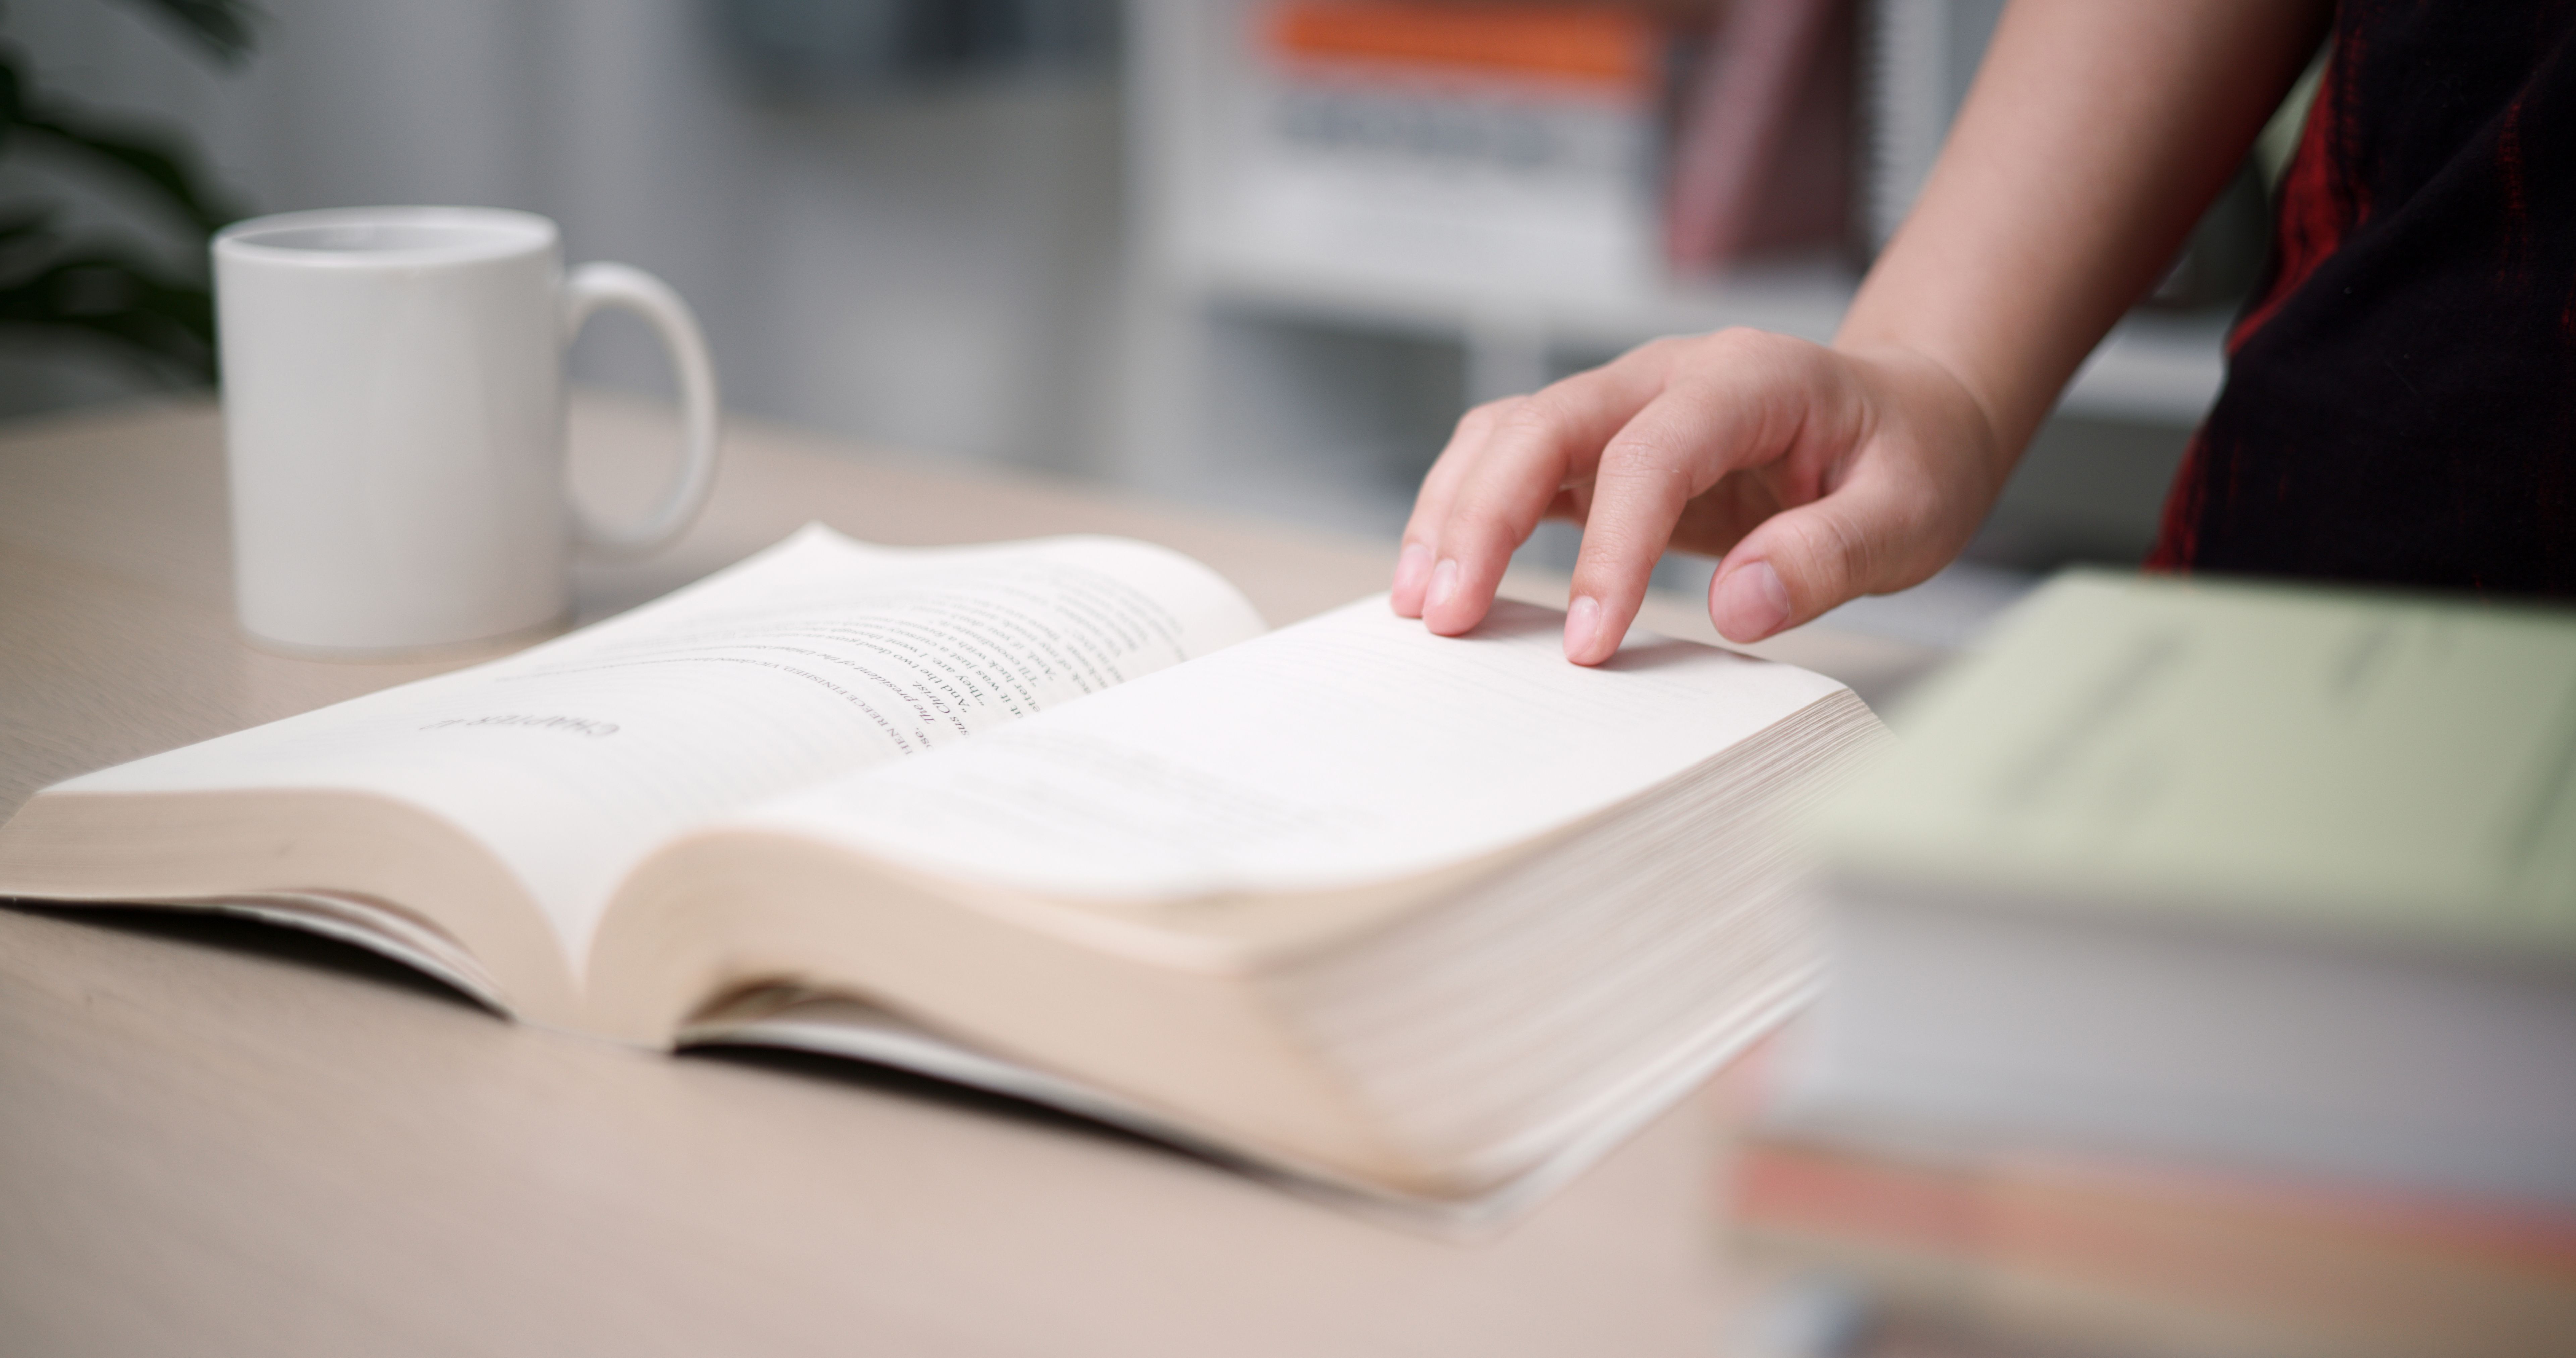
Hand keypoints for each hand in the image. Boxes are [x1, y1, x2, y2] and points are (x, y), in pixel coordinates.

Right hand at [1389, 329, 2009, 662]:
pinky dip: (1466, 515)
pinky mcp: (1599, 444)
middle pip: (1544, 424)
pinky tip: (1445, 581)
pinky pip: (1511, 462)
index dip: (1611, 548)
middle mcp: (1666, 376)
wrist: (1904, 414)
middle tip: (1449, 618)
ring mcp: (1623, 404)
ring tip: (1422, 606)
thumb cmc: (1908, 459)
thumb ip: (1833, 554)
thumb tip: (1740, 607)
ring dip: (1453, 513)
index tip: (1591, 644)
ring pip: (1506, 434)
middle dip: (1484, 518)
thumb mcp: (1911, 513)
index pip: (1652, 455)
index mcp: (1747, 380)